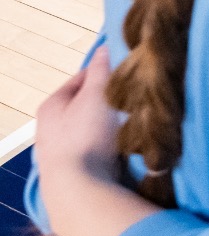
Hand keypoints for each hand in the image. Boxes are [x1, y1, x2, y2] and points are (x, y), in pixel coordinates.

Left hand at [35, 47, 122, 189]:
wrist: (78, 188)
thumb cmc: (85, 136)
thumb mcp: (97, 94)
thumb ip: (102, 70)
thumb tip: (105, 48)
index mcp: (51, 105)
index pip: (81, 78)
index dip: (104, 72)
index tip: (126, 73)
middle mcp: (49, 128)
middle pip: (85, 105)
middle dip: (108, 101)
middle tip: (131, 99)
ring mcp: (59, 152)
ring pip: (90, 129)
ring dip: (109, 126)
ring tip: (130, 124)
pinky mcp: (72, 172)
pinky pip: (94, 150)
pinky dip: (108, 146)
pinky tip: (122, 148)